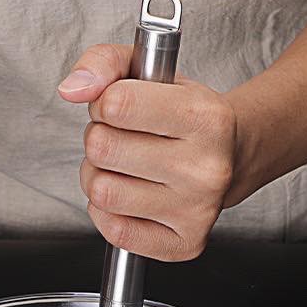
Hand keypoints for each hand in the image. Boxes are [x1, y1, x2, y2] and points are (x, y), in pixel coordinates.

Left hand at [59, 44, 236, 260]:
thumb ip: (104, 63)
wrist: (233, 154)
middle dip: (99, 139)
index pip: (116, 104)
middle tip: (121, 139)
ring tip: (123, 168)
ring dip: (98, 177)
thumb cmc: (183, 115)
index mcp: (205, 117)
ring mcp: (197, 210)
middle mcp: (206, 167)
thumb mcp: (150, 71)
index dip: (104, 103)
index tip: (119, 107)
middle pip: (102, 149)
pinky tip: (128, 197)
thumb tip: (72, 89)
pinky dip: (107, 213)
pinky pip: (115, 231)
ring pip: (102, 192)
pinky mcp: (185, 243)